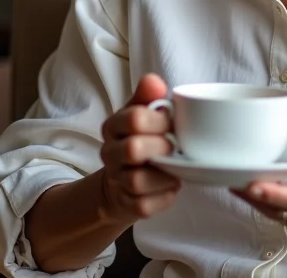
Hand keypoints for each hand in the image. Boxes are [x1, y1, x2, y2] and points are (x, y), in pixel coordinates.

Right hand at [98, 74, 180, 224]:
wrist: (126, 178)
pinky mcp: (128, 205)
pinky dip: (164, 195)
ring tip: (176, 166)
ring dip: (165, 173)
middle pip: (133, 149)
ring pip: (138, 181)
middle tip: (176, 145)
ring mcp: (117, 181)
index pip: (134, 119)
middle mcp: (110, 153)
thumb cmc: (143, 136)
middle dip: (161, 146)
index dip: (160, 120)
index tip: (172, 121)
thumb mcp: (144, 111)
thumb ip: (149, 95)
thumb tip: (153, 80)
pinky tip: (172, 183)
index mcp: (113, 126)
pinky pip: (145, 205)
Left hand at [234, 120, 286, 240]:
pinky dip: (266, 207)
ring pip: (276, 217)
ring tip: (237, 182)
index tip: (251, 184)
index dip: (271, 193)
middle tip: (232, 179)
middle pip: (279, 211)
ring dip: (256, 202)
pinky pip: (280, 220)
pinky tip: (255, 192)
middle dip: (253, 196)